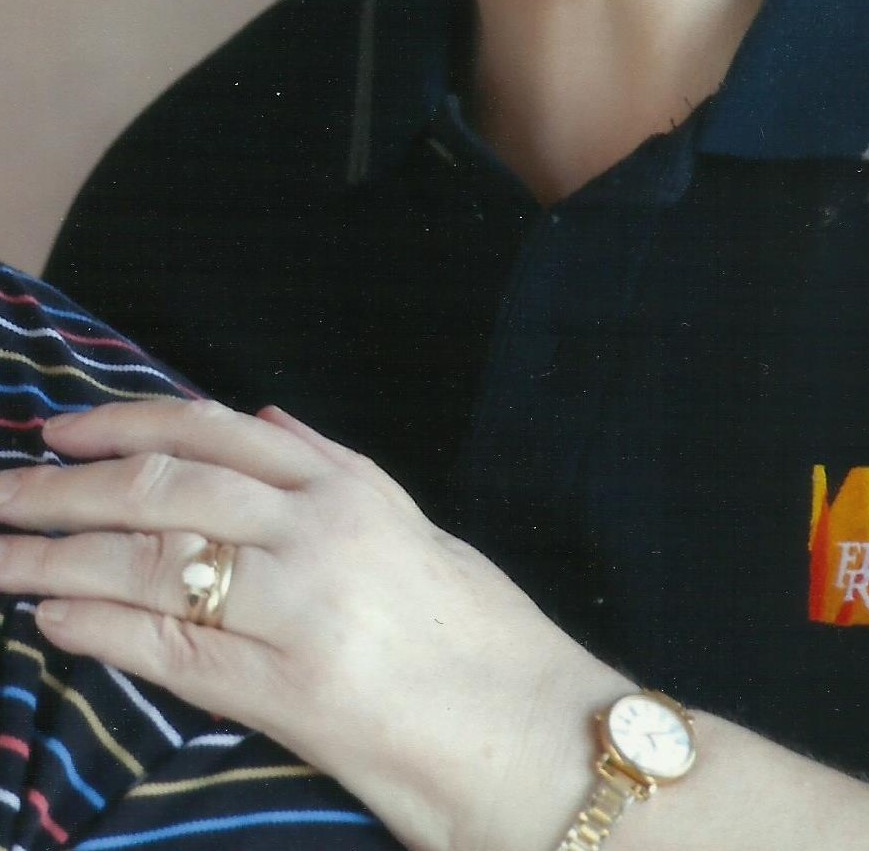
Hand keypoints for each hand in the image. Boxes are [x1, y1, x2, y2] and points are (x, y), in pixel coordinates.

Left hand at [0, 399, 622, 850]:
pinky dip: (101, 627)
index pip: (211, 431)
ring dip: (59, 555)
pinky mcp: (289, 687)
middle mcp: (318, 530)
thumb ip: (335, 469)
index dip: (125, 423)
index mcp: (347, 486)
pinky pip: (173, 647)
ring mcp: (301, 606)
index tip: (61, 430)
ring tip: (2, 553)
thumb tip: (264, 418)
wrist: (532, 732)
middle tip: (2, 489)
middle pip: (164, 488)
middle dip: (67, 487)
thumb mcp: (414, 526)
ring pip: (152, 561)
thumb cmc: (480, 635)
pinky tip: (52, 619)